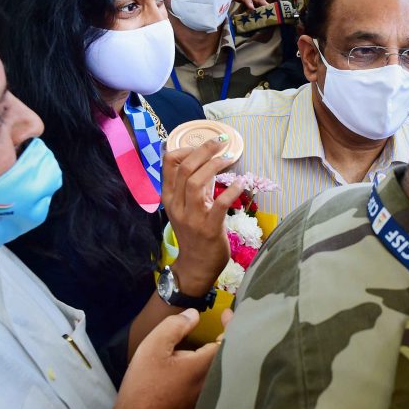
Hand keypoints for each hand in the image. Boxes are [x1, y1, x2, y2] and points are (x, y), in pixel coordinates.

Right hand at [100, 310, 227, 408]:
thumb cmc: (144, 388)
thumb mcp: (153, 348)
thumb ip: (174, 326)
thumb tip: (193, 314)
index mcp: (207, 366)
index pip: (231, 339)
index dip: (232, 323)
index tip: (225, 314)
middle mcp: (215, 383)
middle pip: (229, 356)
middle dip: (225, 339)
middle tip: (217, 326)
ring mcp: (210, 398)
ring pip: (220, 371)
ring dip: (216, 356)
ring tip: (206, 343)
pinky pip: (212, 383)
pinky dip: (209, 371)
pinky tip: (195, 368)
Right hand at [161, 137, 242, 295]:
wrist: (195, 265)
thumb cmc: (193, 233)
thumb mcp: (184, 207)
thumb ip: (190, 187)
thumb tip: (204, 161)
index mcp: (168, 197)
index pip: (168, 164)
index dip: (187, 148)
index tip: (204, 144)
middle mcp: (176, 205)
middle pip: (185, 169)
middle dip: (204, 151)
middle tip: (221, 143)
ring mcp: (191, 217)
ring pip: (196, 183)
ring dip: (214, 166)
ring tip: (228, 159)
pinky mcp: (209, 228)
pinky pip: (219, 204)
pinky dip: (231, 191)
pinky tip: (240, 183)